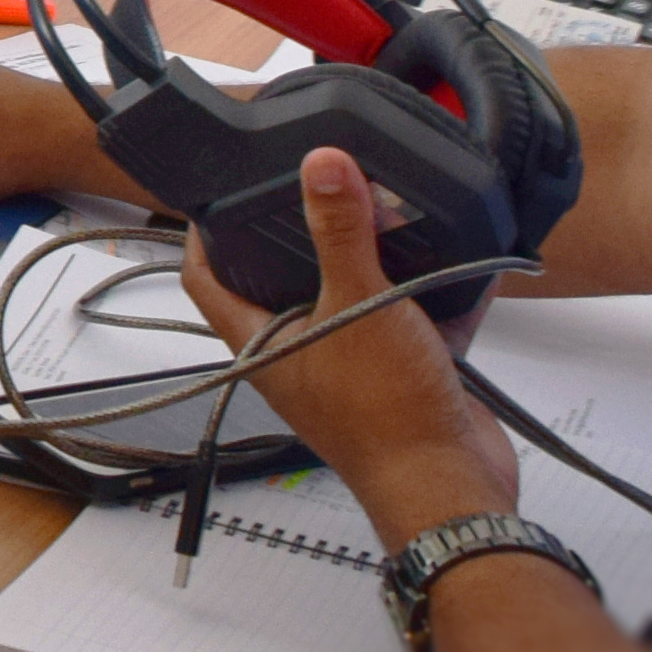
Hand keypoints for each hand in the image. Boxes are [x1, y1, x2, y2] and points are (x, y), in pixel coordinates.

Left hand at [178, 147, 516, 542]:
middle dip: (300, 234)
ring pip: (350, 296)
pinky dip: (430, 288)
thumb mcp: (358, 305)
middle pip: (282, 282)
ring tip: (383, 205)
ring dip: (370, 258)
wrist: (452, 485)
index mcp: (263, 344)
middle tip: (315, 184)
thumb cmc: (388, 418)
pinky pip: (409, 318)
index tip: (215, 189)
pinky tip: (451, 252)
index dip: (200, 234)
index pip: (205, 281)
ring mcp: (350, 365)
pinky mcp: (401, 373)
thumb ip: (340, 232)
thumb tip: (320, 165)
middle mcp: (300, 354)